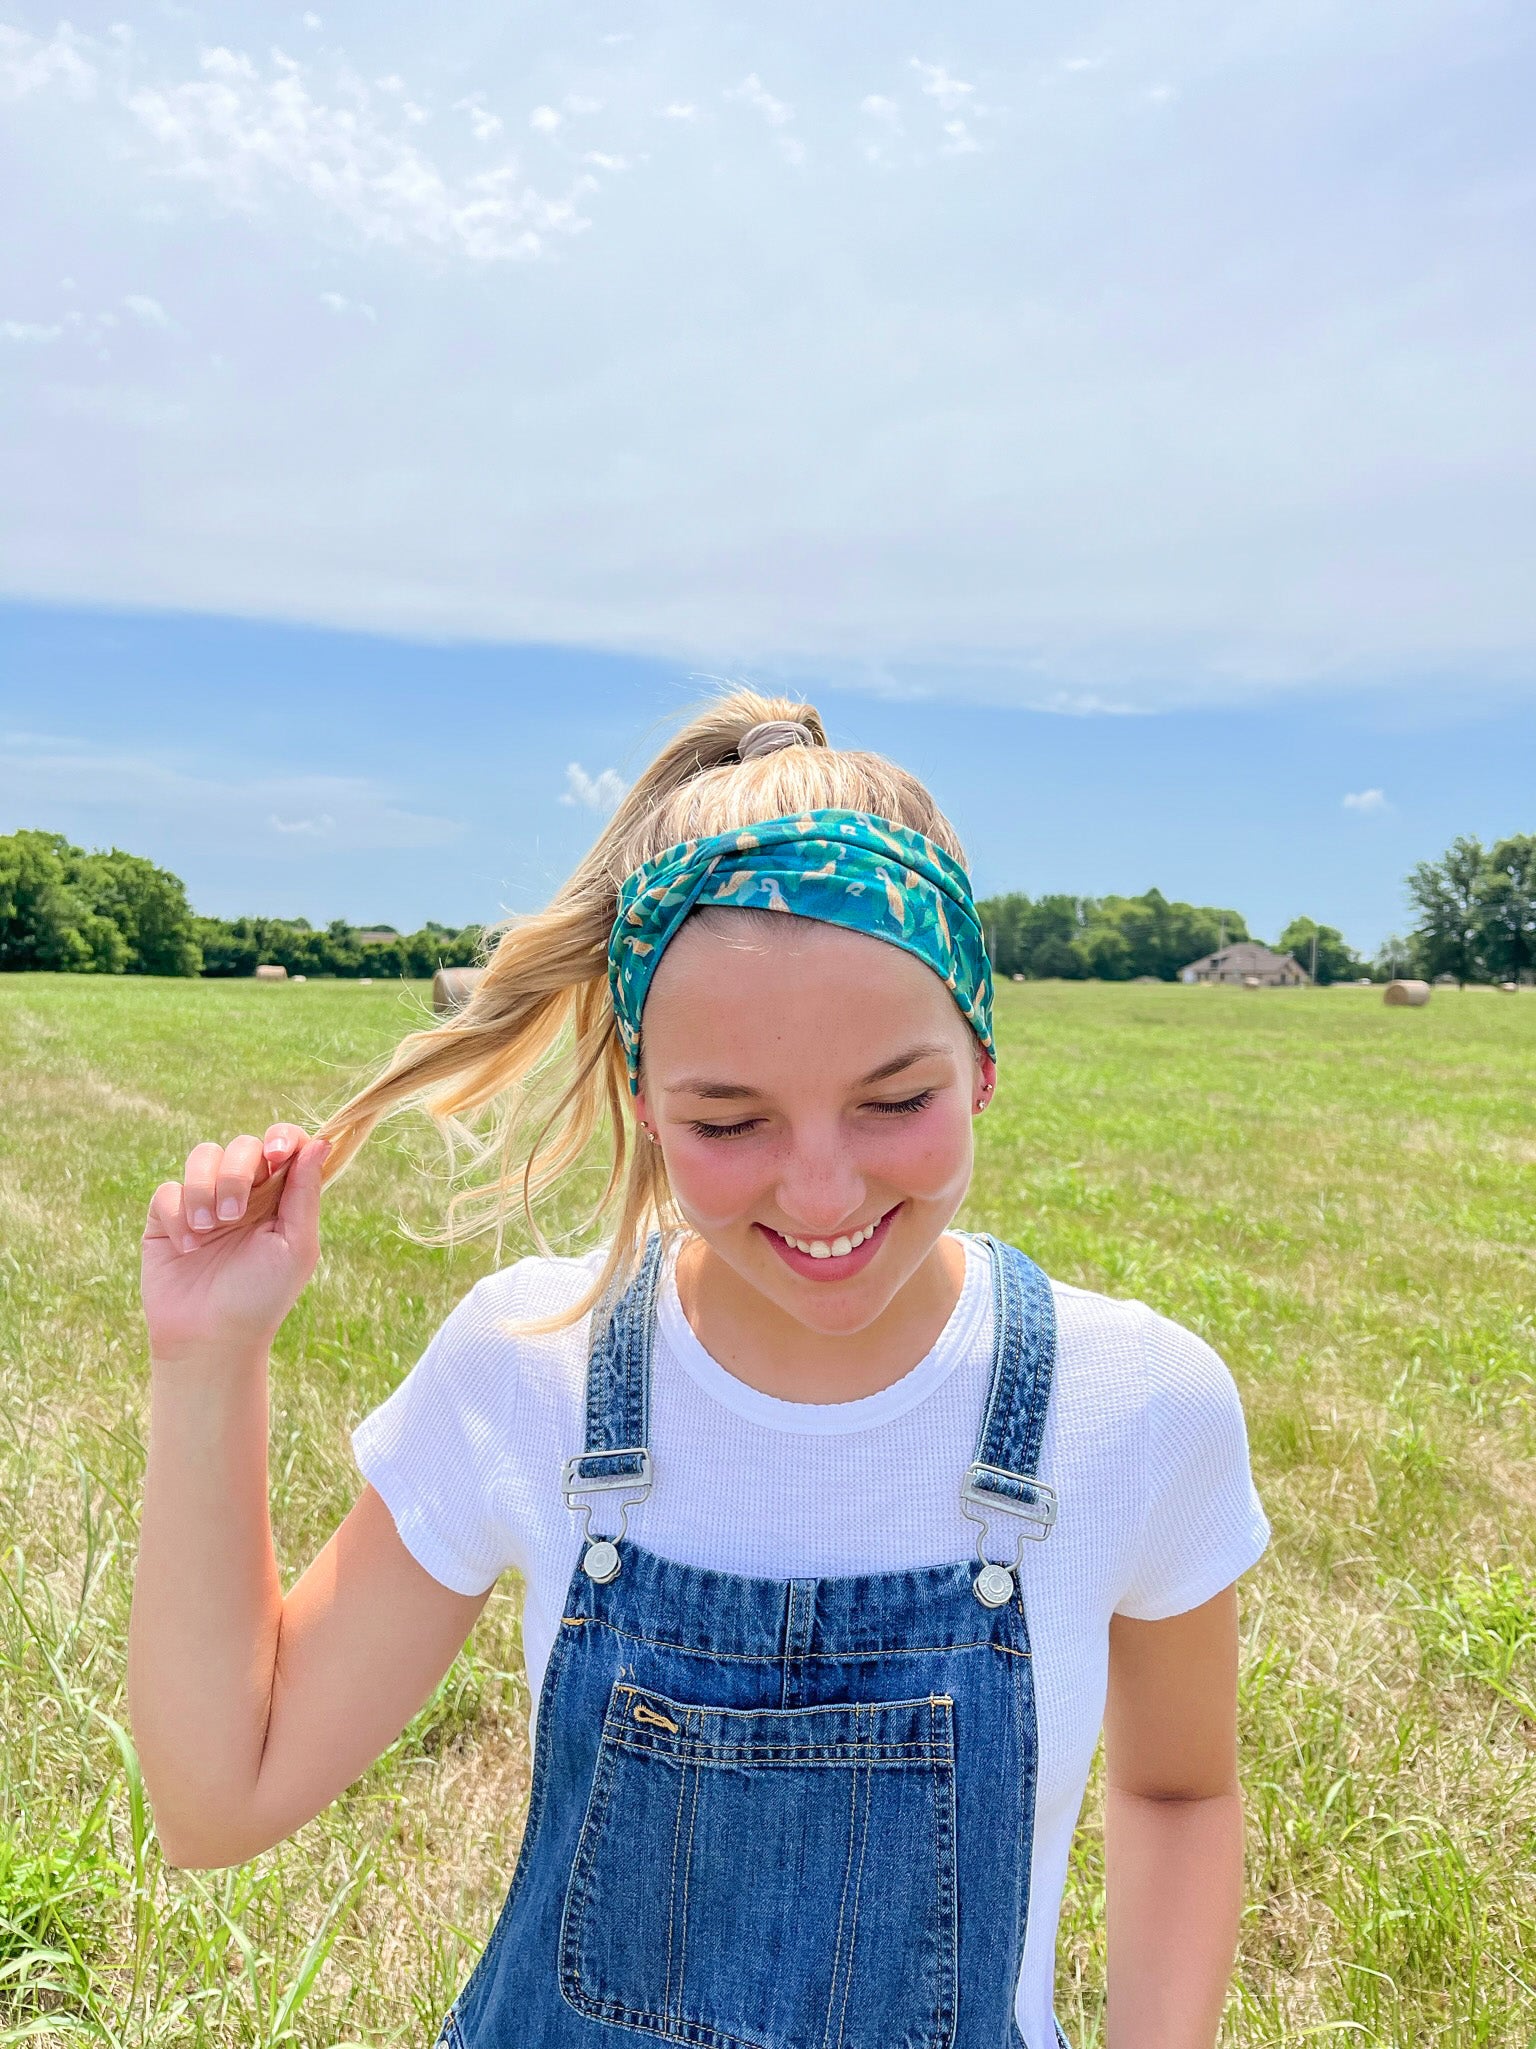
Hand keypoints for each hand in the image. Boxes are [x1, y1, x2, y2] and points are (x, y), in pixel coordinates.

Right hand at [141, 1125, 330, 1364]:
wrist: (211, 1339)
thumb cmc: (261, 1297)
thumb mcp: (295, 1248)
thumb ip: (305, 1195)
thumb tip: (322, 1141)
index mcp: (279, 1197)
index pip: (284, 1145)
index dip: (281, 1137)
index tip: (275, 1155)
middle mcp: (243, 1192)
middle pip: (241, 1145)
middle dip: (238, 1172)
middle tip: (235, 1216)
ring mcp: (204, 1202)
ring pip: (202, 1157)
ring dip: (205, 1189)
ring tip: (210, 1229)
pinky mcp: (167, 1217)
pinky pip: (168, 1191)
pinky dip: (178, 1214)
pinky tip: (188, 1247)